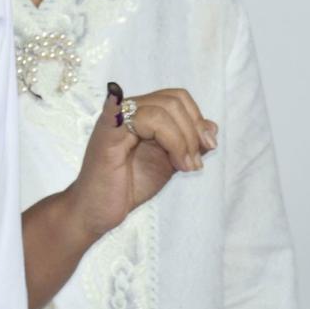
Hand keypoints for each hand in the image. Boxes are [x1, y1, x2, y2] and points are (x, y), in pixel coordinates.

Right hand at [67, 84, 218, 239]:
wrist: (98, 210)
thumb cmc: (127, 186)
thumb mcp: (168, 163)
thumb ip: (188, 144)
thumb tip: (212, 127)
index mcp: (140, 113)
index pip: (176, 98)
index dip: (196, 120)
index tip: (205, 149)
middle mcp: (126, 110)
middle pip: (173, 100)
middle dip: (193, 132)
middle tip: (194, 164)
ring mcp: (115, 120)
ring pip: (161, 110)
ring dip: (182, 141)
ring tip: (185, 167)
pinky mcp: (108, 134)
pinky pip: (136, 118)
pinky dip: (164, 135)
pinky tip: (173, 158)